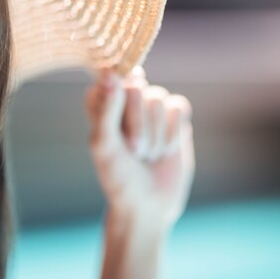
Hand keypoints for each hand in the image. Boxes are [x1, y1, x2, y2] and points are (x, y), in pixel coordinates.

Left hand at [85, 67, 194, 230]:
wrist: (148, 204)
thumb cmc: (118, 176)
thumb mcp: (105, 145)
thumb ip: (106, 109)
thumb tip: (111, 73)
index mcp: (100, 103)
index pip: (109, 80)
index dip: (116, 105)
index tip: (116, 132)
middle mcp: (125, 100)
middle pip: (136, 87)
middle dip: (137, 124)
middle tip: (134, 150)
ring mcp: (151, 108)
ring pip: (158, 97)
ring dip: (154, 134)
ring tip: (148, 154)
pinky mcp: (174, 118)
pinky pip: (179, 106)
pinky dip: (172, 132)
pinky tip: (166, 150)